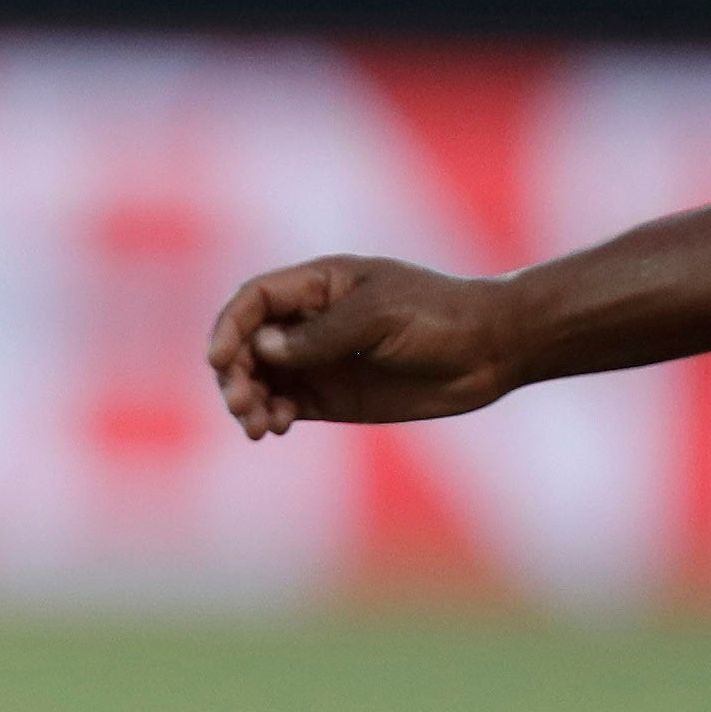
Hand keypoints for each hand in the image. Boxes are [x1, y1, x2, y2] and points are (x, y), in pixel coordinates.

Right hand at [210, 256, 526, 438]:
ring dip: (249, 399)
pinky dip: (273, 415)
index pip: (255, 300)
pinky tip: (277, 427)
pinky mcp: (334, 394)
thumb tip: (263, 349)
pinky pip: (287, 403)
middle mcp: (311, 320)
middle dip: (235, 372)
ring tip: (257, 426)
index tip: (219, 361)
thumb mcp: (379, 317)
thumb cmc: (439, 317)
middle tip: (242, 404)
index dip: (229, 327)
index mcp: (319, 284)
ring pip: (262, 377)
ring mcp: (321, 358)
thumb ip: (320, 335)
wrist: (491, 350)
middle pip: (249, 343)